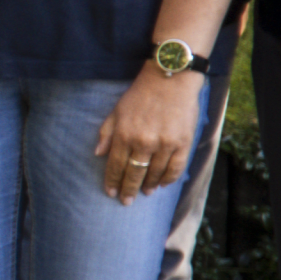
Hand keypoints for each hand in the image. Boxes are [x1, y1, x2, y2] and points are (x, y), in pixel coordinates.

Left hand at [92, 67, 193, 205]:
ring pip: (155, 174)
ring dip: (148, 186)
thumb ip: (106, 133)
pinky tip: (162, 185)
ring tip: (144, 192)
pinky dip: (168, 179)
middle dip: (128, 190)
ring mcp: (165, 144)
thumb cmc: (141, 94)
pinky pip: (175, 169)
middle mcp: (143, 142)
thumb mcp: (117, 110)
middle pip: (134, 174)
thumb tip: (98, 154)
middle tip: (126, 201)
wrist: (170, 78)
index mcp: (125, 134)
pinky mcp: (183, 143)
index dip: (112, 181)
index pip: (115, 166)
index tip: (111, 192)